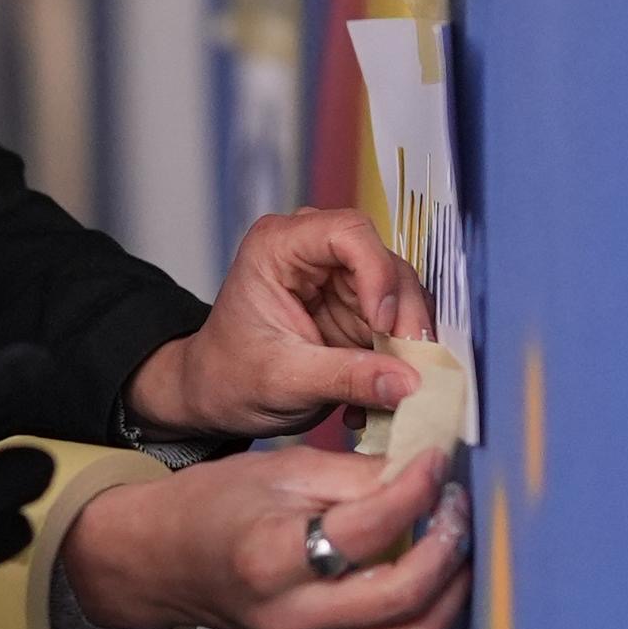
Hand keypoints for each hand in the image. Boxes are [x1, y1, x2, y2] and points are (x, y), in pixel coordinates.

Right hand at [52, 441, 469, 628]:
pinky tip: (430, 569)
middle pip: (404, 595)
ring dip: (451, 587)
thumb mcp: (281, 469)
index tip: (438, 461)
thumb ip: (358, 474)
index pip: (371, 527)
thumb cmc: (214, 505)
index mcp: (271, 557)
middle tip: (457, 504)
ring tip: (454, 538)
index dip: (419, 488)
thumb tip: (427, 472)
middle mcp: (290, 616)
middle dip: (448, 545)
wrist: (161, 561)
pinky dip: (426, 608)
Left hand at [122, 205, 431, 441]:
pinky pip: (400, 328)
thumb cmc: (230, 376)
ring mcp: (342, 281)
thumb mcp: (285, 381)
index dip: (378, 273)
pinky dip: (399, 362)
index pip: (349, 232)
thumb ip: (347, 378)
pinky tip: (378, 396)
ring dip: (407, 346)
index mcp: (280, 246)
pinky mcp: (359, 311)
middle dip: (404, 319)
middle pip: (387, 264)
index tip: (383, 324)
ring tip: (392, 391)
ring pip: (403, 297)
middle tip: (410, 369)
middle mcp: (316, 253)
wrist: (217, 396)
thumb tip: (410, 383)